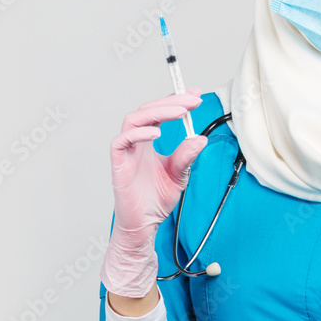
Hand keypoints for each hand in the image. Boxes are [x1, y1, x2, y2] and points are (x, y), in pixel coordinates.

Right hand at [100, 88, 207, 297]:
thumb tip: (201, 138)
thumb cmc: (156, 200)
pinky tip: (158, 132)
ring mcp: (126, 153)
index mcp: (148, 142)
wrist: (144, 226)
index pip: (159, 112)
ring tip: (180, 111)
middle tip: (192, 100)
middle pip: (147, 110)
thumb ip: (186, 156)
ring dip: (158, 111)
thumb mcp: (179, 175)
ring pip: (133, 119)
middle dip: (170, 101)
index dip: (175, 100)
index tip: (195, 94)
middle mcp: (135, 143)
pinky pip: (121, 142)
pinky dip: (139, 133)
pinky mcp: (118, 165)